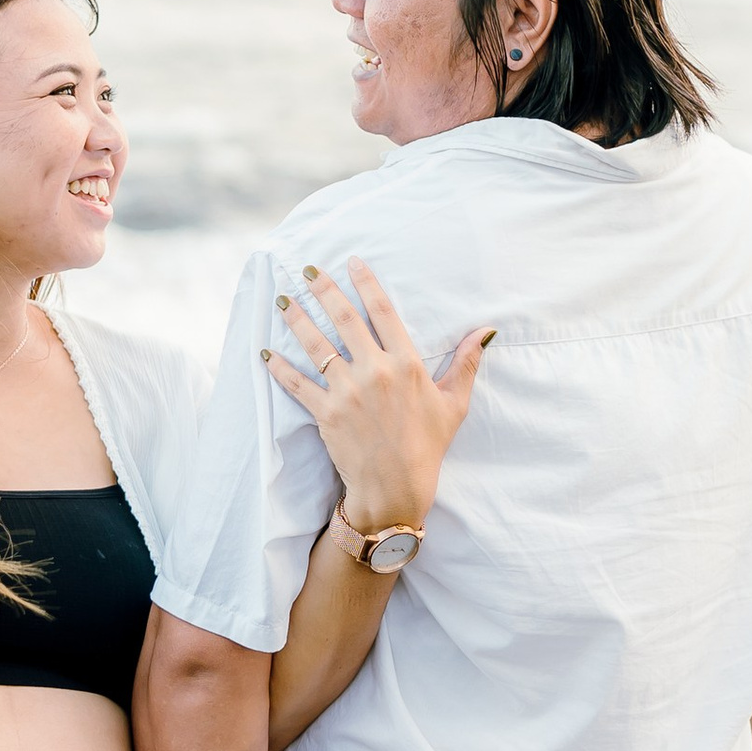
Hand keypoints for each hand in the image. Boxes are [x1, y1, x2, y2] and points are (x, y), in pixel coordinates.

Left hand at [264, 258, 491, 531]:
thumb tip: (486, 331)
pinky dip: (278, 367)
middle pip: (343, 319)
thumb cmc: (427, 446)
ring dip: (296, 319)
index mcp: (405, 364)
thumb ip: (466, 363)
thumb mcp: (454, 403)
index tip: (352, 262)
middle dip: (323, 290)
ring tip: (282, 300)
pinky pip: (297, 384)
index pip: (383, 311)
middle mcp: (374, 371)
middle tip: (307, 269)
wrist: (396, 488)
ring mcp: (347, 392)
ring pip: (316, 346)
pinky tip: (265, 352)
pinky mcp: (326, 413)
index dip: (366, 283)